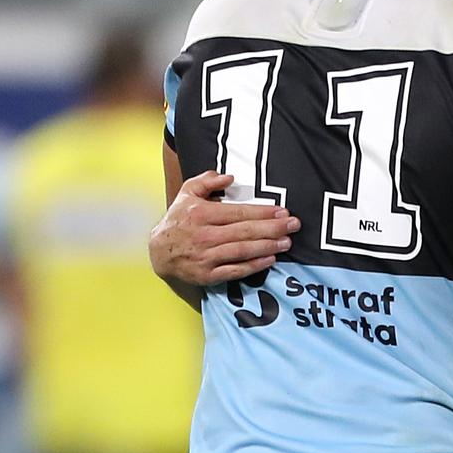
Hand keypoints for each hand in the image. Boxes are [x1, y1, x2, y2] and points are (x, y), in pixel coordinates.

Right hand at [150, 171, 298, 284]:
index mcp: (201, 214)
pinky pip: (234, 270)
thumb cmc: (178, 219)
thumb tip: (230, 177)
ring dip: (267, 247)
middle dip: (272, 228)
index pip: (238, 213)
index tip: (282, 211)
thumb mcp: (187, 193)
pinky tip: (270, 260)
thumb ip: (207, 181)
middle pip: (244, 232)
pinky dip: (253, 266)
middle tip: (294, 225)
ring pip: (242, 251)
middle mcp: (204, 236)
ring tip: (287, 242)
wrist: (158, 251)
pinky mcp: (207, 275)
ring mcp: (205, 257)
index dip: (262, 213)